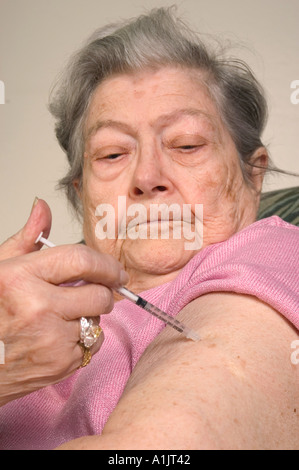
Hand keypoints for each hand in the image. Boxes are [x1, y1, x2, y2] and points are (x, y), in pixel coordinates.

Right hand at [0, 199, 126, 406]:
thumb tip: (42, 207)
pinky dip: (85, 339)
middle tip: (92, 292)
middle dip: (102, 292)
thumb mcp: (3, 269)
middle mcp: (37, 307)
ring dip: (89, 315)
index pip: (81, 260)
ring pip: (98, 319)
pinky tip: (61, 337)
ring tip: (63, 317)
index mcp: (20, 277)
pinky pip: (94, 343)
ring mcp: (50, 338)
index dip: (106, 264)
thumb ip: (28, 239)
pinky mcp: (61, 363)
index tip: (115, 271)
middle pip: (99, 293)